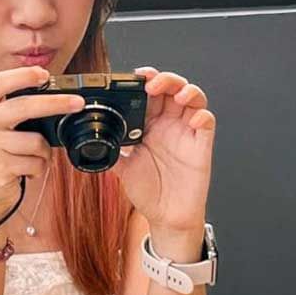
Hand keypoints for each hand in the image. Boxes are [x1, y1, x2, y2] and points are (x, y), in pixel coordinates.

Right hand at [0, 66, 83, 216]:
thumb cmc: (0, 157)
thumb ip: (16, 111)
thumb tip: (57, 99)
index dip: (22, 75)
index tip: (45, 74)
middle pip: (23, 106)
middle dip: (56, 103)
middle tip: (77, 103)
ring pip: (35, 141)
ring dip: (44, 152)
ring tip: (34, 158)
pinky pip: (35, 163)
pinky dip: (39, 168)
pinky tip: (27, 171)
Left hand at [113, 66, 215, 238]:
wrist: (165, 217)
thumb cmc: (148, 192)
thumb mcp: (122, 169)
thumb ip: (111, 150)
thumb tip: (88, 140)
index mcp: (150, 126)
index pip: (150, 95)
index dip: (146, 81)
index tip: (135, 77)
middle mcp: (169, 125)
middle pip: (173, 89)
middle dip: (164, 80)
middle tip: (151, 84)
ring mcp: (186, 133)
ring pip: (193, 98)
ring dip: (187, 90)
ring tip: (176, 94)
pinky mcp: (201, 145)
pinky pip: (207, 122)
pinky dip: (202, 116)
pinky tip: (192, 120)